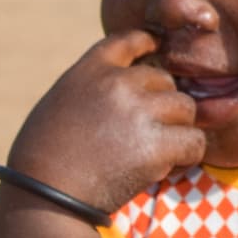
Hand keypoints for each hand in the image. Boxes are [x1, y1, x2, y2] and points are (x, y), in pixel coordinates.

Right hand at [4, 31, 205, 217]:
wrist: (45, 196)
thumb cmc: (43, 158)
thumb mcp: (60, 105)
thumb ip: (93, 91)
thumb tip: (127, 92)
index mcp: (90, 70)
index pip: (129, 40)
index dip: (147, 44)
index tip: (156, 49)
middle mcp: (118, 83)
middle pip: (165, 80)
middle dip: (161, 106)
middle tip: (146, 134)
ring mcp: (140, 112)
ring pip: (185, 109)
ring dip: (177, 130)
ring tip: (156, 153)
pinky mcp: (157, 146)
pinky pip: (194, 142)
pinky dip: (185, 157)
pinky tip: (167, 168)